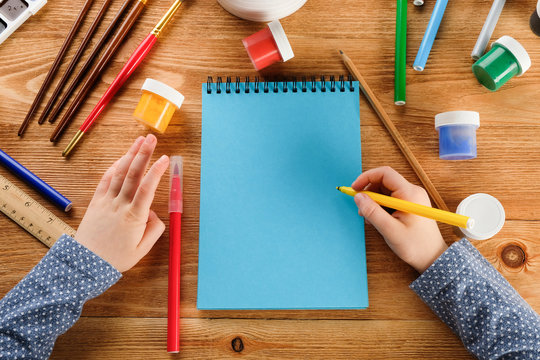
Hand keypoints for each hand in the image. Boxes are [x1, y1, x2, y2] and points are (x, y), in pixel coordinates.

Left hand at [75, 134, 169, 271]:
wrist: (85, 264)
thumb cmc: (115, 259)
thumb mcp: (142, 250)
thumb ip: (154, 229)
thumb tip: (154, 214)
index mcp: (134, 217)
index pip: (148, 188)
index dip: (157, 171)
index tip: (165, 158)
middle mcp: (120, 205)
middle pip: (133, 174)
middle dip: (143, 154)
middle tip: (152, 138)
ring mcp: (106, 202)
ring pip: (119, 173)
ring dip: (130, 155)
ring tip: (139, 140)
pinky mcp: (97, 202)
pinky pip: (106, 180)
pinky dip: (114, 167)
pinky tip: (122, 158)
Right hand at [351, 166, 447, 272]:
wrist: (433, 257)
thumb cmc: (416, 246)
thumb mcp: (390, 230)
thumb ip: (373, 212)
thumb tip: (358, 197)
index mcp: (409, 194)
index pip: (385, 173)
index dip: (366, 177)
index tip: (354, 189)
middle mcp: (411, 191)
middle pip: (383, 181)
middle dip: (368, 192)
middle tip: (361, 209)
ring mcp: (411, 198)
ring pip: (385, 191)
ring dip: (373, 201)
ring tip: (369, 218)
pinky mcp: (409, 205)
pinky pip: (390, 199)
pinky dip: (380, 207)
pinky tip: (378, 220)